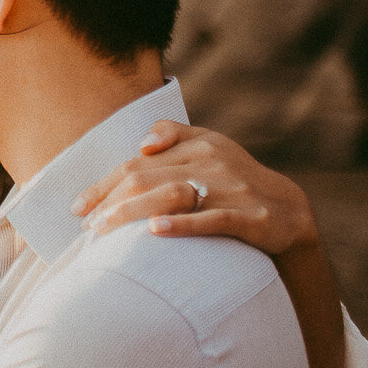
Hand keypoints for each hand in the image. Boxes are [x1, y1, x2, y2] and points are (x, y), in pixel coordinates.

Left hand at [71, 121, 319, 256]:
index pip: (137, 163)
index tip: (77, 207)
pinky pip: (212, 220)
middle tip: (86, 225)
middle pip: (146, 177)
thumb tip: (142, 145)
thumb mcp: (209, 148)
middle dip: (109, 201)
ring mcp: (232, 189)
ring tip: (104, 230)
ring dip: (132, 212)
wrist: (289, 212)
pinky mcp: (250, 217)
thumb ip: (174, 135)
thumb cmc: (233, 181)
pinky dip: (182, 224)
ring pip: (172, 195)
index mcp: (199, 144)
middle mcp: (212, 162)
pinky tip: (155, 232)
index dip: (104, 184)